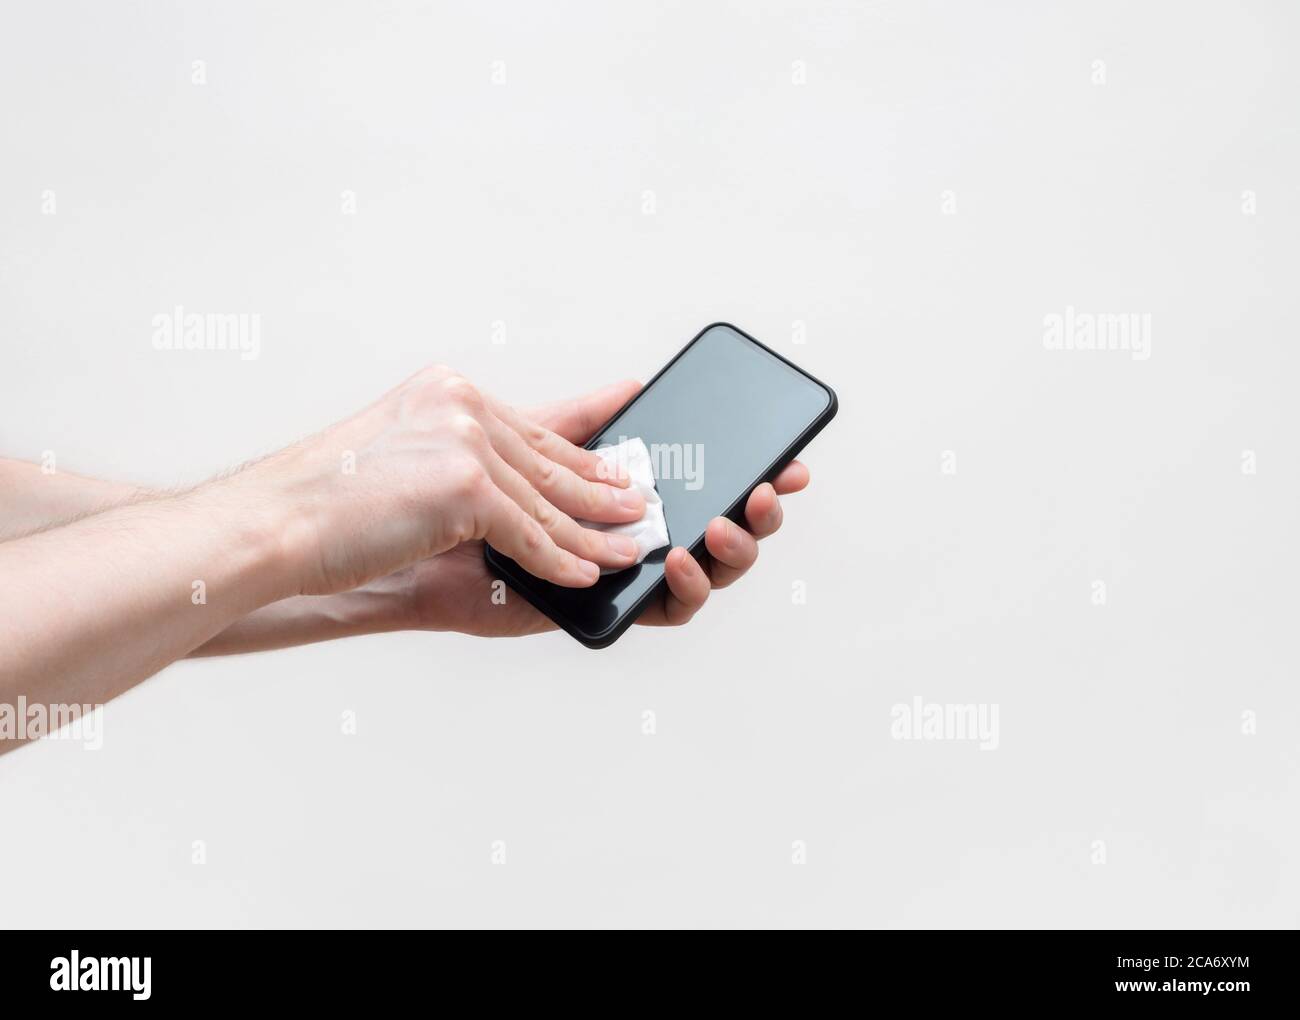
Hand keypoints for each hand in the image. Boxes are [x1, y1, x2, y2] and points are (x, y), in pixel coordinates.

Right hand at [242, 366, 648, 595]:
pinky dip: (560, 560)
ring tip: (631, 545)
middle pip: (552, 458)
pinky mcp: (464, 486)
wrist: (273, 524)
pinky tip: (587, 574)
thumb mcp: (400, 461)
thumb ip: (458, 461)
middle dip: (601, 488)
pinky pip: (528, 534)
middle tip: (641, 503)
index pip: (534, 421)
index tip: (627, 417)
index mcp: (449, 393)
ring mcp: (464, 441)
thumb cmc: (324, 504)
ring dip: (595, 531)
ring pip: (548, 499)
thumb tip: (507, 491)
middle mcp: (461, 405)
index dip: (585, 434)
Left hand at [382, 380, 810, 636]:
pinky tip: (676, 556)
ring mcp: (626, 575)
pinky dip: (684, 586)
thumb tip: (634, 385)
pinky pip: (665, 608)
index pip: (711, 488)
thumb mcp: (531, 446)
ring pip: (709, 572)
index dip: (757, 477)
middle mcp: (638, 540)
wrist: (412, 545)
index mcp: (633, 502)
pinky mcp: (606, 608)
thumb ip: (585, 425)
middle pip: (725, 531)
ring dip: (731, 549)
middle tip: (768, 488)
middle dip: (758, 512)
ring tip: (723, 522)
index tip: (791, 460)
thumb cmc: (466, 500)